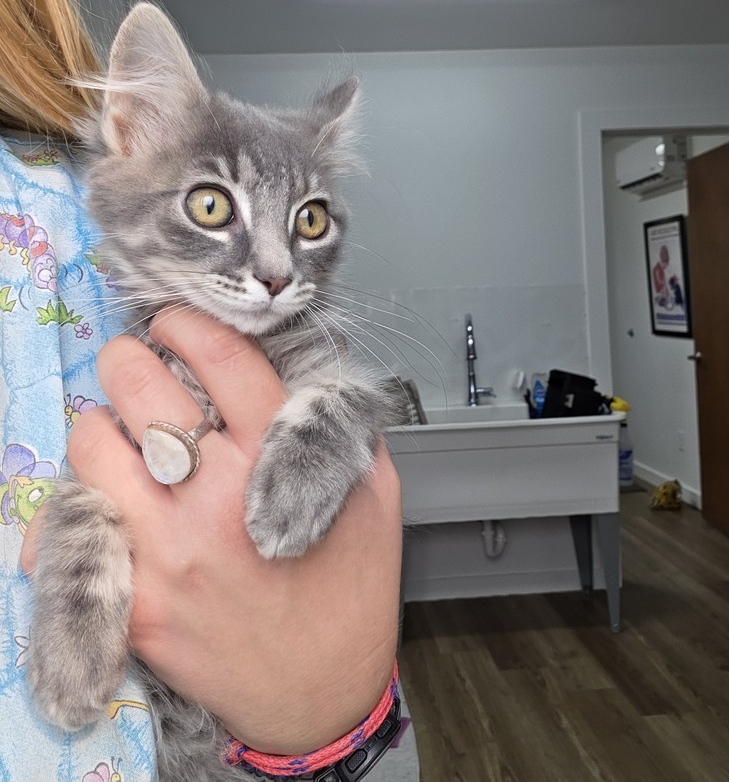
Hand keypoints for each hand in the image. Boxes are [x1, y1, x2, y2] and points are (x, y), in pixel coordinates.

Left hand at [21, 307, 401, 753]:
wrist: (321, 689)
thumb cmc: (350, 586)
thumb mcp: (374, 488)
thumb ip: (332, 422)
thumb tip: (290, 364)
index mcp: (277, 457)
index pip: (218, 355)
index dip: (188, 323)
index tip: (175, 323)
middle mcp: (214, 495)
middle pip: (139, 384)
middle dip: (132, 361)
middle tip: (140, 369)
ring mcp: (166, 548)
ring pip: (91, 442)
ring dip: (104, 426)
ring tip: (124, 436)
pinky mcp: (134, 596)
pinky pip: (70, 526)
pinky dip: (79, 499)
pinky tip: (109, 496)